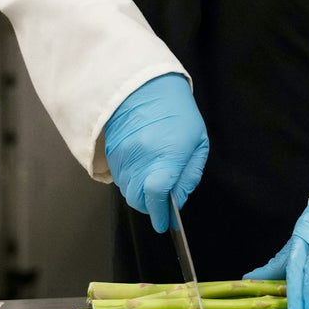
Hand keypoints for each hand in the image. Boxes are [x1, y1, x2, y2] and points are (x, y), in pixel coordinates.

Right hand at [103, 73, 208, 232]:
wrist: (144, 86)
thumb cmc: (176, 112)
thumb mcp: (197, 142)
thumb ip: (189, 175)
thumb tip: (178, 199)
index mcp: (166, 154)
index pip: (157, 195)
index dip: (161, 214)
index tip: (164, 222)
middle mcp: (140, 158)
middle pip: (139, 200)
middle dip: (151, 207)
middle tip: (162, 202)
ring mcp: (123, 156)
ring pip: (128, 191)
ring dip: (140, 194)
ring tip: (153, 180)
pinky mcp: (111, 153)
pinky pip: (120, 178)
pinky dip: (130, 181)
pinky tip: (141, 169)